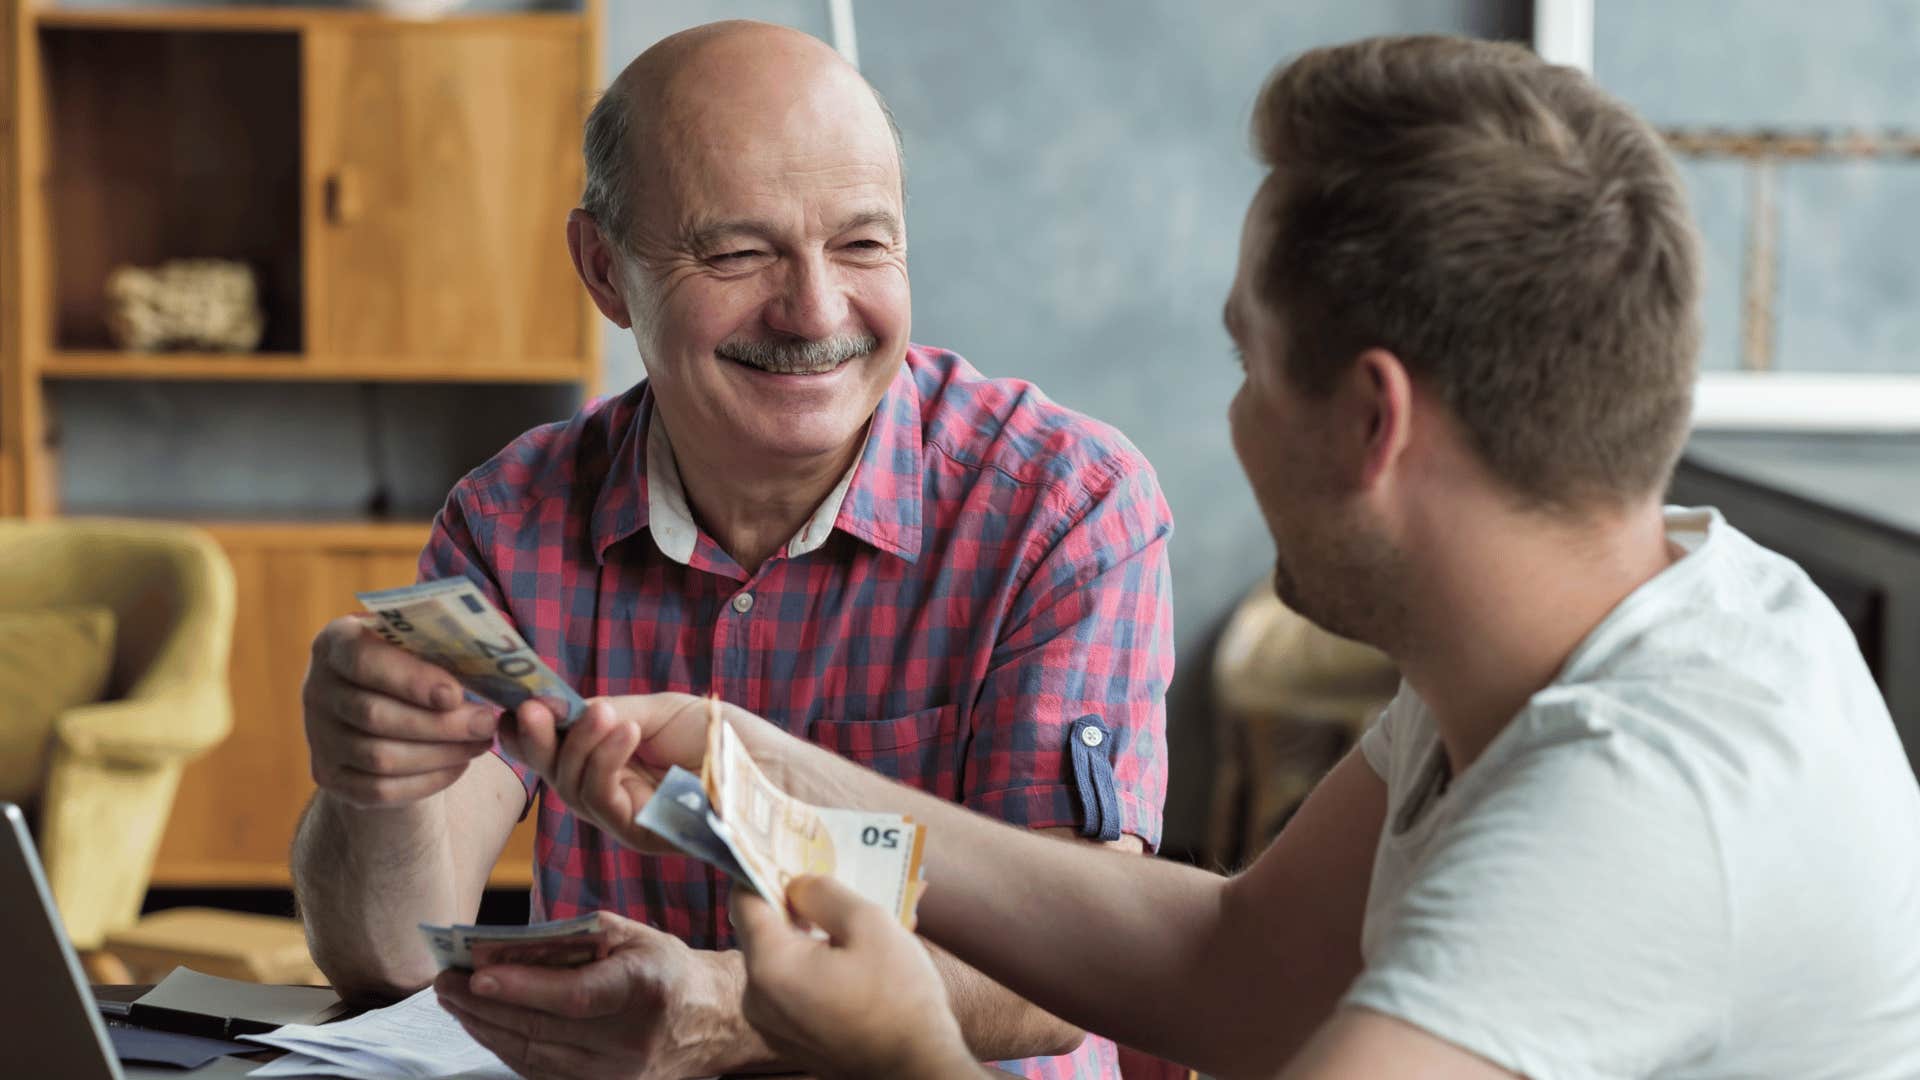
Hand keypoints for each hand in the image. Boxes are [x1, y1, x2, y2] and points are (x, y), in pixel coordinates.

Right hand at [301, 616, 498, 808]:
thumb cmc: (414, 662)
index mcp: (336, 642)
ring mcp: (319, 736)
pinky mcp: (329, 775)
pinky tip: (460, 764)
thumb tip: (498, 652)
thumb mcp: (421, 640)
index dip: (409, 679)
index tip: (455, 694)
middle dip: (440, 724)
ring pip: (379, 758)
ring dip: (440, 753)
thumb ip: (448, 641)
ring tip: (482, 741)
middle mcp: (317, 688)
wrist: (383, 703)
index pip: (363, 660)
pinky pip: (378, 790)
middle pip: (374, 716)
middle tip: (487, 722)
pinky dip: (426, 781)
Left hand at [434, 911, 760, 1079]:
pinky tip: (485, 1026)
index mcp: (646, 988)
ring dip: (486, 1029)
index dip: (522, 988)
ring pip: (534, 1057)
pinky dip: (507, 1049)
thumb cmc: (666, 970)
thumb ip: (575, 937)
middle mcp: (632, 1041)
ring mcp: (618, 1077)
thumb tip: (508, 945)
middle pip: (543, 1029)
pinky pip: (541, 1074)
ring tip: (455, 1001)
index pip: (574, 996)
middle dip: (485, 1005)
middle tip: (446, 981)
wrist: (712, 1022)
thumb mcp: (633, 936)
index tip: (477, 975)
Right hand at [500, 693, 720, 853]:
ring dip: (580, 745)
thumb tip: (558, 706)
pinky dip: (607, 761)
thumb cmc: (725, 737)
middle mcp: (613, 794)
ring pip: (573, 788)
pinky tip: (626, 732)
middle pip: (554, 774)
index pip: (557, 752)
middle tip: (530, 708)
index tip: (513, 705)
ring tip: (604, 714)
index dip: (529, 733)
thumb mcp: (659, 712)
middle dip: (537, 740)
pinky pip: (605, 801)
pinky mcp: (644, 836)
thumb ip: (609, 712)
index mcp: (613, 763)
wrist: (774, 769)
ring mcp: (626, 819)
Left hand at [733, 875, 976, 1079]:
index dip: (764, 867)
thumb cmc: (899, 997)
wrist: (917, 1071)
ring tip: (863, 914)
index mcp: (769, 966)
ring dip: (817, 933)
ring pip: (786, 958)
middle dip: (801, 901)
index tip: (787, 848)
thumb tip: (797, 884)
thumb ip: (824, 893)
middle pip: (766, 929)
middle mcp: (757, 998)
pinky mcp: (790, 1039)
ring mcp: (772, 1024)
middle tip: (837, 878)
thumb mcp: (870, 924)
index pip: (744, 898)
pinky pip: (797, 986)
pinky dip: (821, 964)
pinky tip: (862, 953)